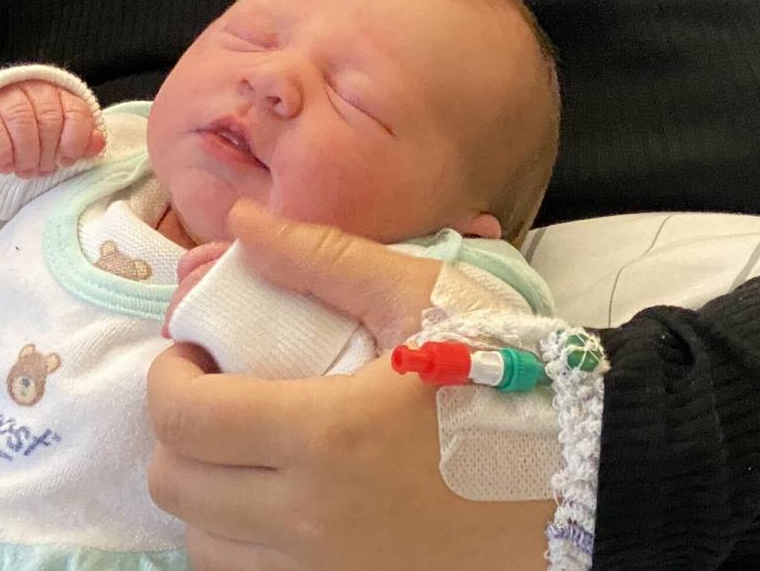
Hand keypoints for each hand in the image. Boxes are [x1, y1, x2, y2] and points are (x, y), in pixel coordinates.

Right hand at [0, 80, 104, 175]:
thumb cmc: (31, 136)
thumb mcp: (59, 139)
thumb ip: (80, 140)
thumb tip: (98, 144)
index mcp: (59, 92)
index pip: (76, 112)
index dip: (74, 142)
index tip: (66, 161)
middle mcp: (33, 87)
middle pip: (49, 119)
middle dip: (47, 153)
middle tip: (42, 170)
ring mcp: (5, 95)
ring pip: (22, 122)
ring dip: (26, 155)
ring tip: (25, 170)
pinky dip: (3, 155)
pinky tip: (6, 166)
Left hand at [144, 201, 551, 569]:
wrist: (593, 478)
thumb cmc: (511, 380)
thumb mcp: (424, 296)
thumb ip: (322, 258)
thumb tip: (240, 221)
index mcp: (325, 436)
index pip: (182, 419)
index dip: (166, 379)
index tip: (192, 354)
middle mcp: (314, 520)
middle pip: (178, 489)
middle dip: (178, 434)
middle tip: (214, 396)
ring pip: (208, 551)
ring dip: (206, 499)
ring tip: (245, 453)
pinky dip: (247, 546)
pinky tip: (280, 503)